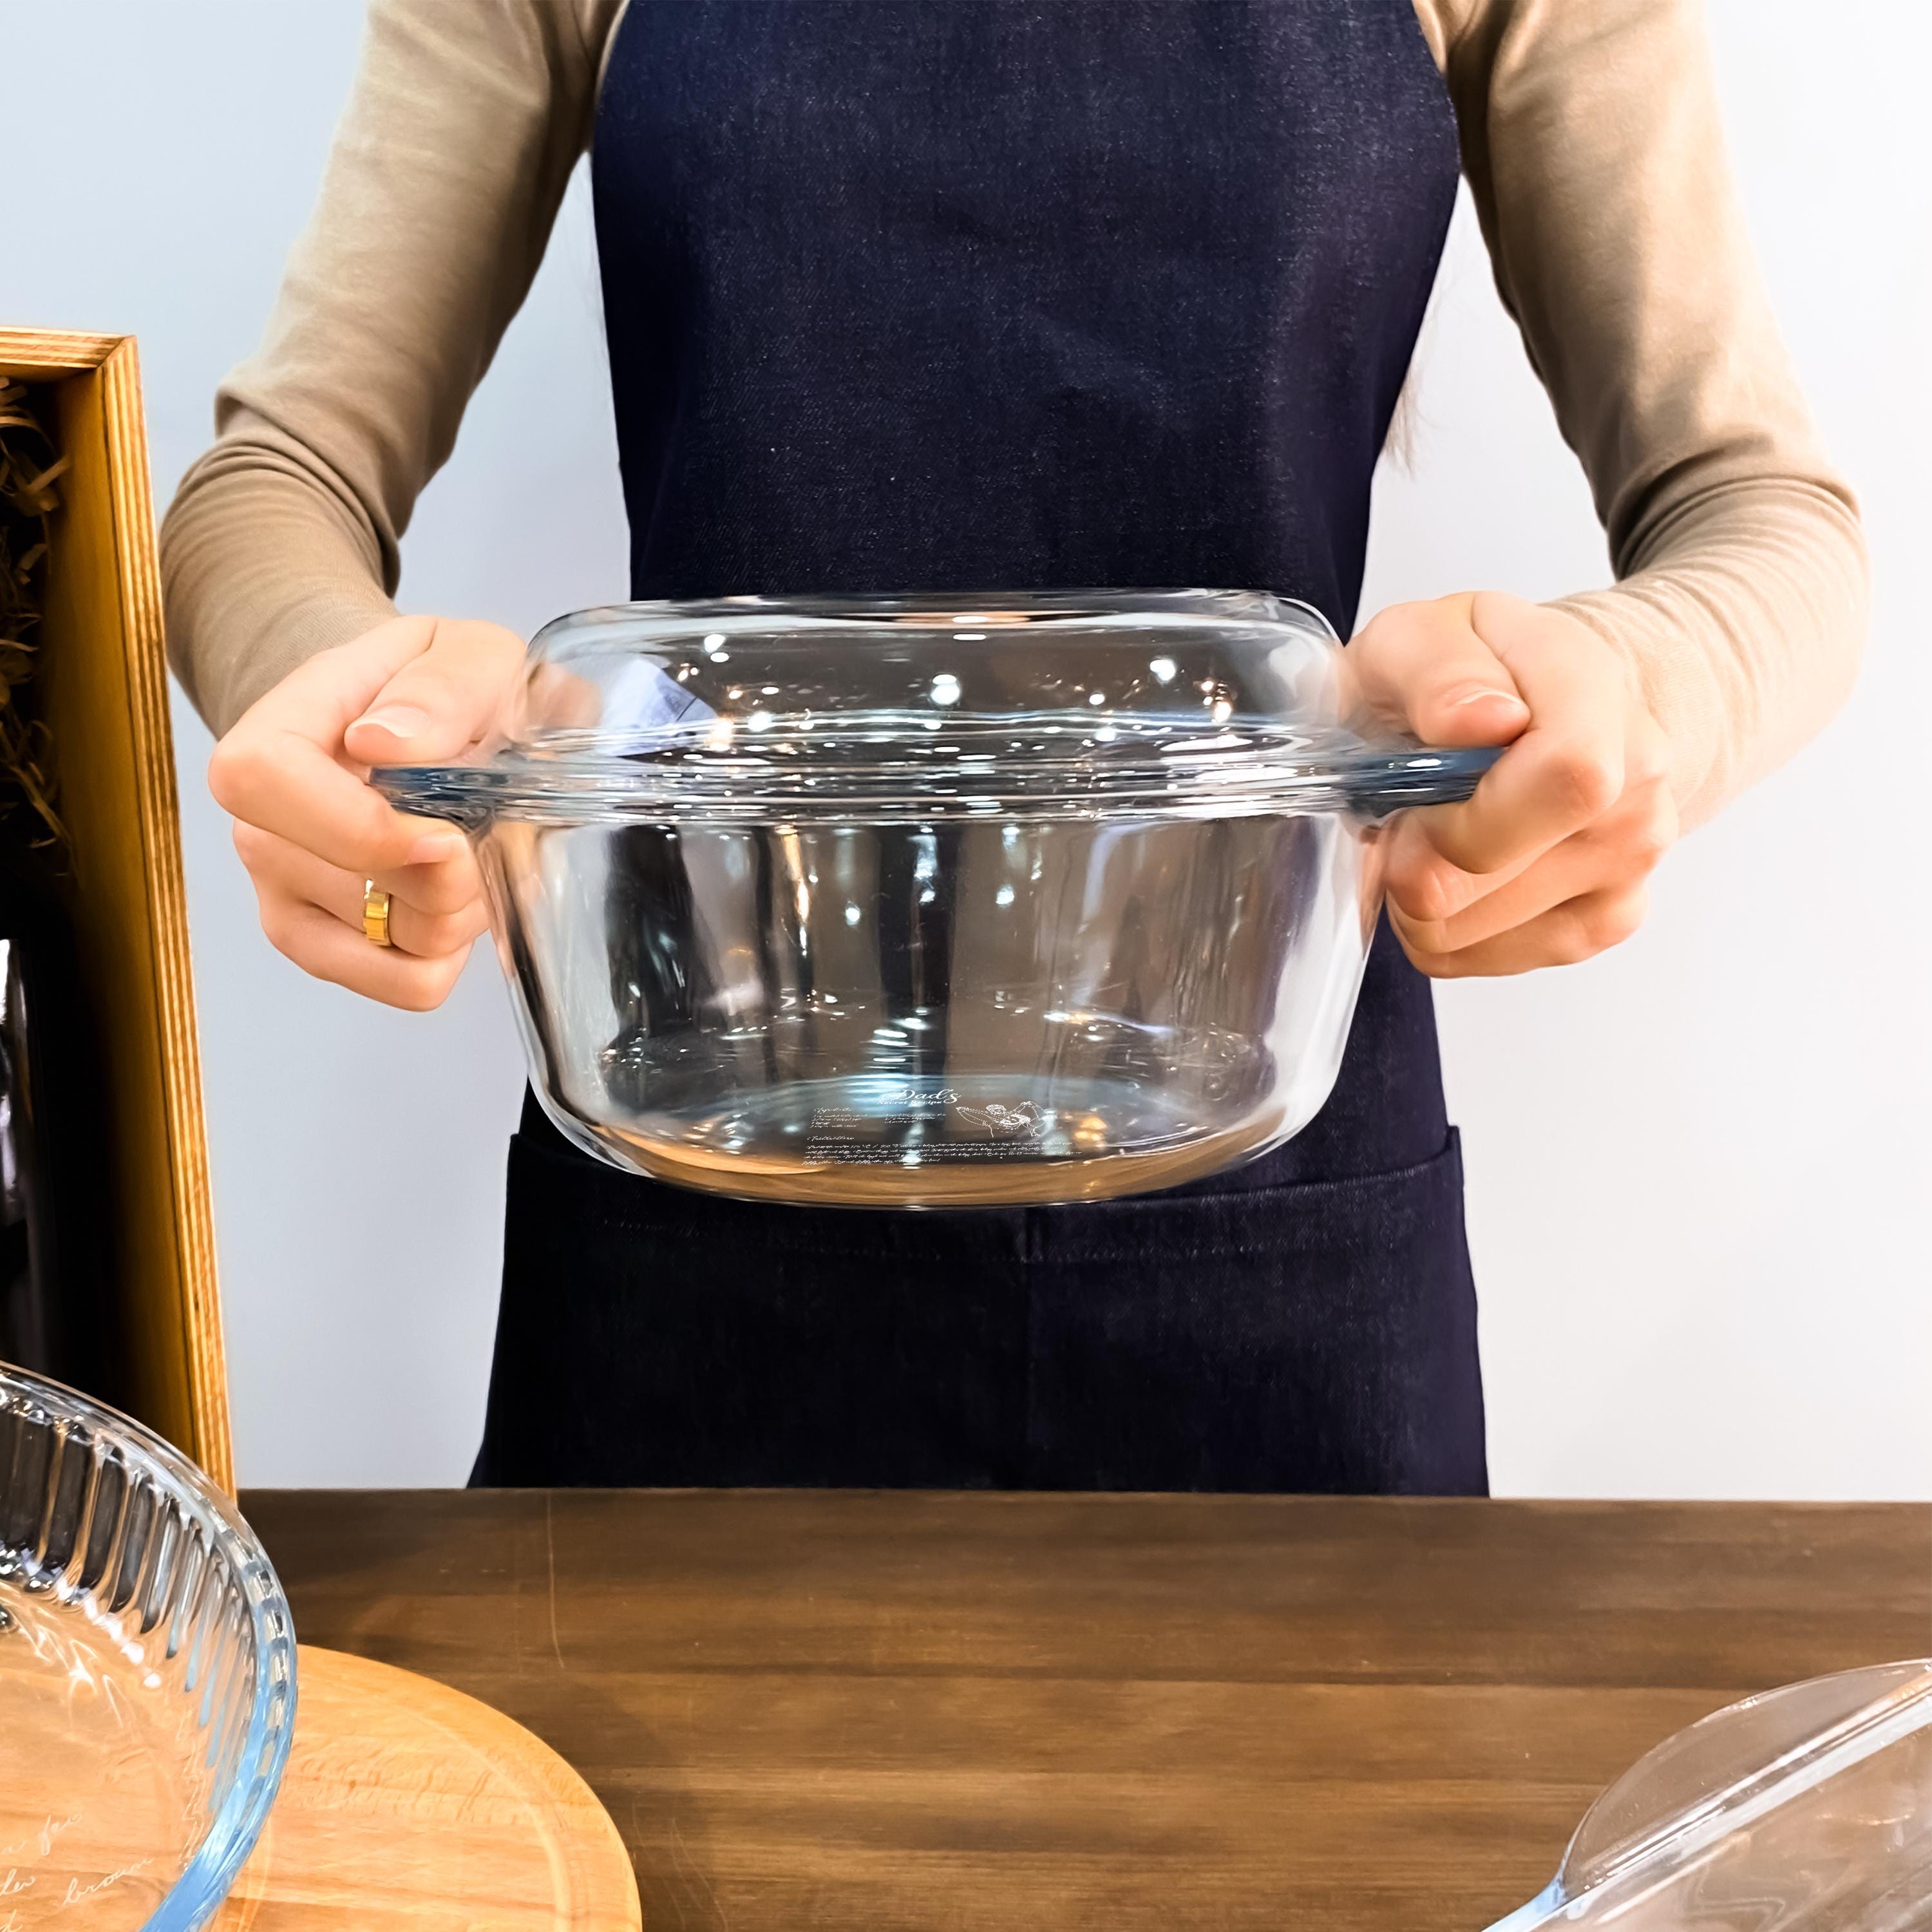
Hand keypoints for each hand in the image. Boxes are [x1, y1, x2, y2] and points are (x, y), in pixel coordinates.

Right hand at [208, 613, 525, 1008]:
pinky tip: (459, 903)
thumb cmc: (445, 691)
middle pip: (348, 888)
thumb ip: (439, 686)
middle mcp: (262, 825)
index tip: (444, 835)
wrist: (436, 728)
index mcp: (276, 734)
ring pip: (395, 947)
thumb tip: (383, 742)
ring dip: (465, 912)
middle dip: (453, 877)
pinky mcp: (327, 950)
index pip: (265, 784)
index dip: (360, 829)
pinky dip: (457, 953)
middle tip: (489, 830)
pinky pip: (407, 985)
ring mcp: (286, 895)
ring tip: (475, 857)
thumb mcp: (469, 655)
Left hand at [1348, 591, 1677, 977]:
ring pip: (1480, 929)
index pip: (1569, 778)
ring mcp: (1631, 857)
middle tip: (1398, 821)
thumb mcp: (1424, 634)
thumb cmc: (1474, 674)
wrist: (1544, 704)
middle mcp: (1635, 779)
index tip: (1408, 806)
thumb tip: (1480, 722)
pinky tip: (1452, 876)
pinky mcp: (1608, 919)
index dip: (1466, 816)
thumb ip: (1440, 668)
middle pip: (1505, 872)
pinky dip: (1445, 929)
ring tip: (1428, 837)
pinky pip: (1489, 957)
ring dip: (1420, 899)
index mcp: (1594, 691)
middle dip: (1413, 862)